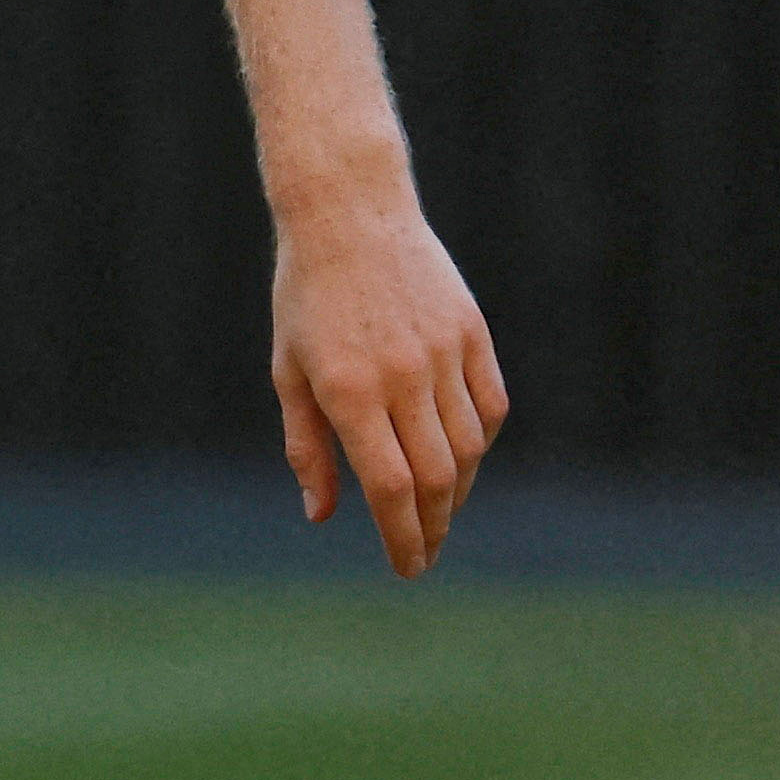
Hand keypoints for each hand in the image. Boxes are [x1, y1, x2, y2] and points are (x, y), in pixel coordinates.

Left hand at [271, 178, 505, 573]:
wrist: (349, 211)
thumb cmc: (306, 295)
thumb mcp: (290, 370)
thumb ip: (307, 447)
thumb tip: (324, 515)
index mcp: (348, 389)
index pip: (389, 487)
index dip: (403, 537)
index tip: (408, 568)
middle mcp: (401, 374)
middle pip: (437, 479)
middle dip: (433, 527)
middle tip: (425, 551)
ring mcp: (442, 351)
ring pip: (469, 447)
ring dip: (459, 491)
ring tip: (439, 509)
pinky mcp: (471, 332)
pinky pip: (490, 405)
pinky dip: (481, 440)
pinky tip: (462, 455)